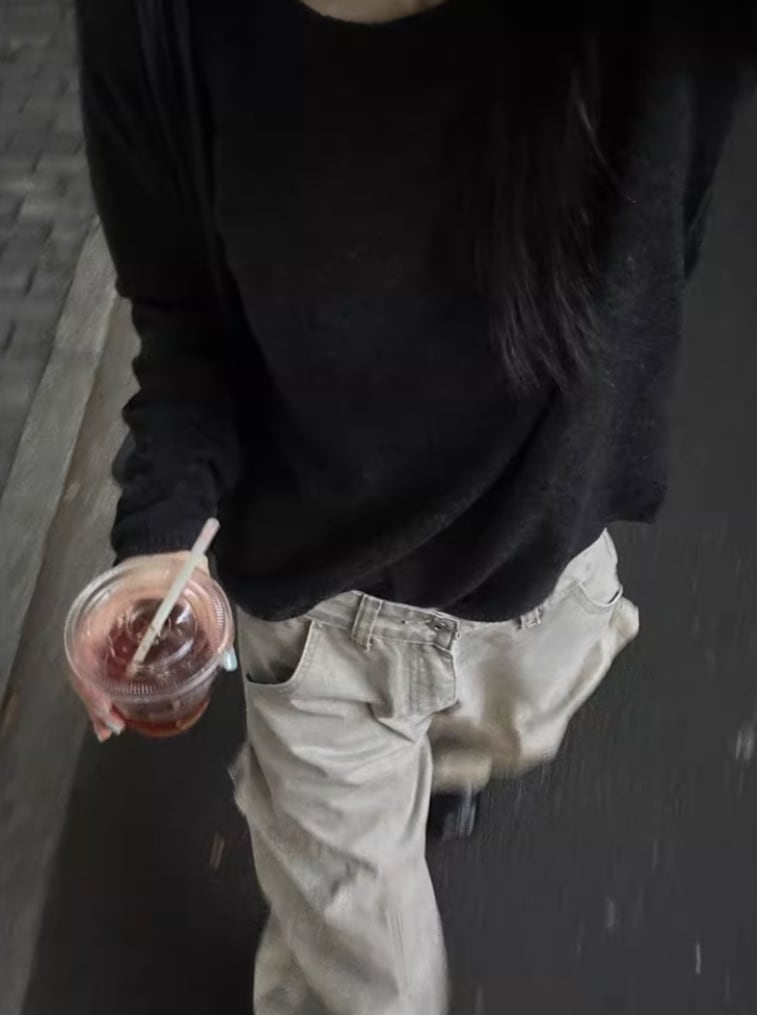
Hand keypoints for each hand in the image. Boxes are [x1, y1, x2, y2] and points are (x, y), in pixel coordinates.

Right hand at [72, 550, 209, 741]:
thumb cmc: (176, 563)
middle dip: (94, 699)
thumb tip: (224, 661)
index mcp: (112, 601)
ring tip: (110, 727)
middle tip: (111, 727)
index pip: (86, 643)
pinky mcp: (113, 632)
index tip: (106, 703)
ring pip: (90, 667)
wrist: (165, 543)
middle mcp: (100, 616)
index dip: (90, 678)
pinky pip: (101, 662)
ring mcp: (104, 625)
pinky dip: (105, 686)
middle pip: (83, 663)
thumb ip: (210, 617)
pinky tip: (114, 708)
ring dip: (97, 699)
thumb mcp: (196, 583)